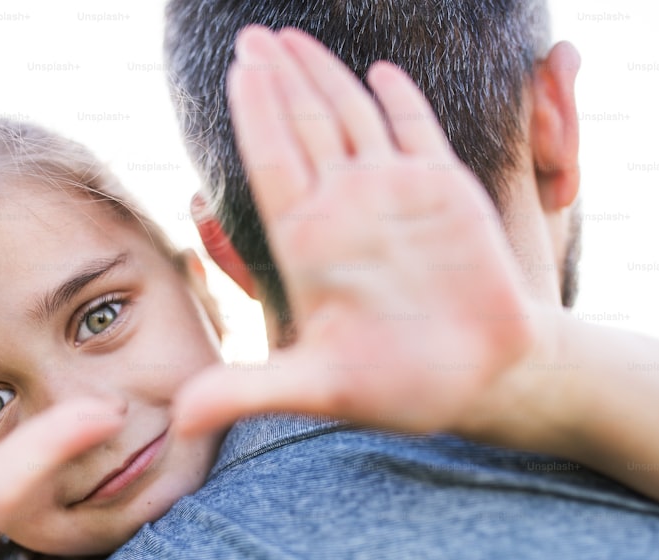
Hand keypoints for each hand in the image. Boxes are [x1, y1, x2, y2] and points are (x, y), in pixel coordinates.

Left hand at [175, 27, 538, 436]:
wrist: (482, 381)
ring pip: (350, 117)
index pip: (271, 161)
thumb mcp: (319, 387)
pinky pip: (416, 131)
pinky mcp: (444, 191)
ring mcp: (393, 195)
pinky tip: (381, 71)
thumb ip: (250, 391)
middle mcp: (344, 208)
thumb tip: (176, 422)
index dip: (254, 113)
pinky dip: (399, 101)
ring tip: (293, 37)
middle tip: (252, 36)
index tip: (237, 70)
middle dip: (278, 78)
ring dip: (324, 75)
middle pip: (301, 125)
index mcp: (308, 242)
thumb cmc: (399, 386)